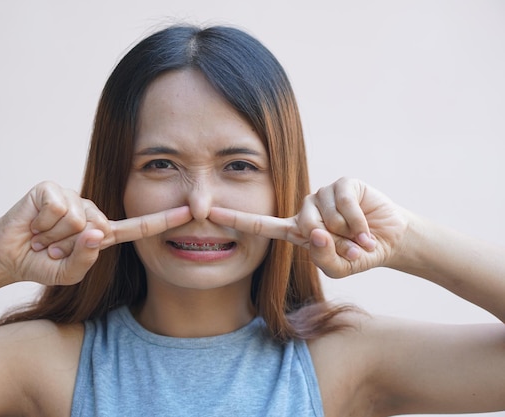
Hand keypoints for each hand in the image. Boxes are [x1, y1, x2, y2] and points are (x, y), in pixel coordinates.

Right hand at [0, 181, 191, 285]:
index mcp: (102, 232)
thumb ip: (85, 260)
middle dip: (70, 248)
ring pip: (77, 220)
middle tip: (53, 248)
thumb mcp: (68, 274)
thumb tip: (96, 231)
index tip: (191, 212)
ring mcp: (73, 197)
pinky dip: (44, 224)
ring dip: (54, 237)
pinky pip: (59, 208)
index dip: (164, 220)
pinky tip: (35, 224)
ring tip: (43, 237)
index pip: (137, 227)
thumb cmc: (41, 263)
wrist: (7, 255)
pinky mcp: (53, 189)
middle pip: (99, 229)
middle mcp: (92, 211)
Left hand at [209, 178, 408, 277]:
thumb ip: (323, 256)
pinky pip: (342, 204)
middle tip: (348, 247)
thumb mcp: (339, 267)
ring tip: (357, 236)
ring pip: (324, 215)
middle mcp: (305, 209)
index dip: (236, 219)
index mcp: (296, 230)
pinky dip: (357, 223)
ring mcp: (322, 194)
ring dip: (347, 233)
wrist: (391, 241)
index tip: (209, 213)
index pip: (261, 225)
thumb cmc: (358, 254)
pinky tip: (366, 229)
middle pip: (302, 225)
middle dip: (330, 241)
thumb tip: (314, 230)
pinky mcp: (342, 183)